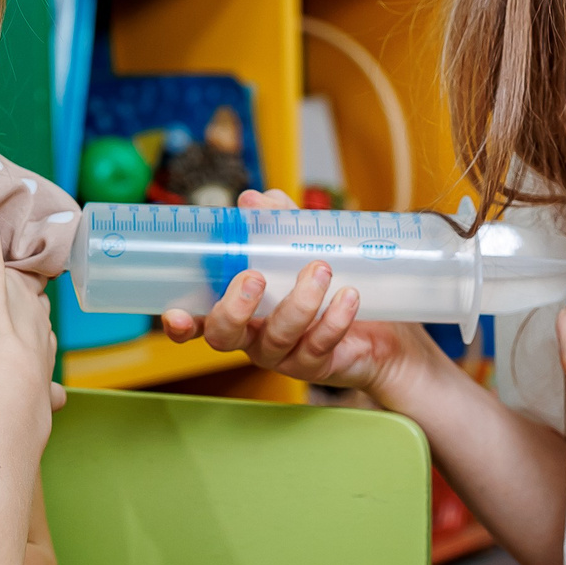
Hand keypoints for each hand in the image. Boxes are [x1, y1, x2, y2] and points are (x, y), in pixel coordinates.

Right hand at [0, 216, 61, 408]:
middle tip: (4, 310)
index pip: (30, 275)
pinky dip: (47, 390)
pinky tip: (44, 393)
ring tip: (14, 348)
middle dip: (25, 308)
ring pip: (43, 345)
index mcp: (26, 295)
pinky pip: (49, 391)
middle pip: (37, 309)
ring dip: (33, 344)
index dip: (21, 272)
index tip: (10, 273)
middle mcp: (40, 325)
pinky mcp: (40, 395)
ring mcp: (44, 361)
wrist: (3, 391)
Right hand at [160, 190, 431, 395]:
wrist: (388, 331)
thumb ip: (279, 225)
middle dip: (234, 308)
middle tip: (255, 277)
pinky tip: (349, 296)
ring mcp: (285, 355)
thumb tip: (255, 199)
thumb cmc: (336, 288)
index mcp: (242, 309)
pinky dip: (334, 318)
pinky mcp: (318, 365)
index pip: (201, 321)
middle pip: (225, 337)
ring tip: (321, 269)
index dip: (182, 322)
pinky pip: (319, 345)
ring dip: (299, 302)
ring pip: (277, 338)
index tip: (177, 312)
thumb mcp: (306, 248)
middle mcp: (255, 337)